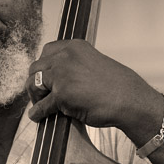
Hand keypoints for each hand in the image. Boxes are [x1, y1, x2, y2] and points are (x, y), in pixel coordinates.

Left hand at [26, 39, 159, 132]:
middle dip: (35, 82)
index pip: (46, 51)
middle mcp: (65, 57)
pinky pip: (41, 105)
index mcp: (74, 47)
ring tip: (39, 105)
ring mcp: (62, 75)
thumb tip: (57, 78)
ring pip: (34, 84)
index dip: (43, 67)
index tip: (44, 78)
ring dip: (35, 96)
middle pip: (36, 68)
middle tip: (40, 95)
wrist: (130, 100)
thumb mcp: (93, 64)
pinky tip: (37, 117)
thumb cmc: (116, 86)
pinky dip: (37, 113)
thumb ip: (74, 66)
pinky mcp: (61, 95)